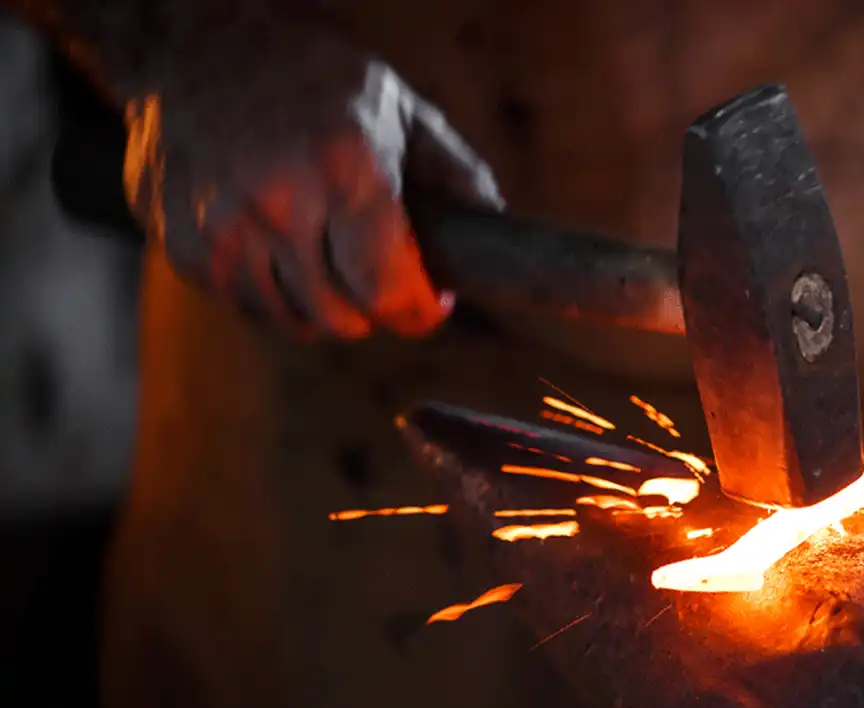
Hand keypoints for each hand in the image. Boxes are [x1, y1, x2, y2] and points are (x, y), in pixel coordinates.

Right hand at [121, 8, 501, 339]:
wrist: (197, 46)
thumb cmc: (314, 77)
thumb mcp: (399, 108)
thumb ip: (454, 173)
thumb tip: (497, 232)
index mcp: (344, 168)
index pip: (388, 289)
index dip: (419, 311)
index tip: (430, 304)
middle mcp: (279, 202)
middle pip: (342, 317)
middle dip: (374, 309)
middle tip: (378, 278)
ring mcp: (223, 227)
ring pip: (292, 320)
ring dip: (321, 307)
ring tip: (330, 263)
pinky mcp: (182, 244)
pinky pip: (244, 305)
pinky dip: (271, 295)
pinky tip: (281, 252)